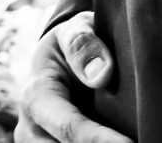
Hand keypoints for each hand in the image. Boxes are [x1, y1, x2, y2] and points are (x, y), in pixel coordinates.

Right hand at [17, 13, 130, 142]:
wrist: (59, 60)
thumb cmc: (71, 43)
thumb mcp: (75, 29)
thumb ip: (84, 44)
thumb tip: (101, 74)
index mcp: (35, 96)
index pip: (69, 127)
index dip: (102, 140)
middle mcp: (30, 128)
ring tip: (131, 139)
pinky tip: (119, 140)